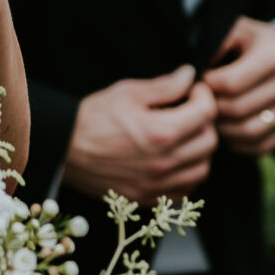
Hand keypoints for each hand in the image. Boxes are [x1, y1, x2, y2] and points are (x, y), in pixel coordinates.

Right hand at [64, 65, 220, 200]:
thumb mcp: (127, 92)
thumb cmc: (92, 118)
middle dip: (205, 121)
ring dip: (199, 150)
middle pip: (210, 141)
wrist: (64, 149)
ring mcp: (156, 185)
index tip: (193, 91)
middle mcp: (163, 162)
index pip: (207, 112)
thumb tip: (189, 76)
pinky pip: (185, 190)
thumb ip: (164, 86)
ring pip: (203, 168)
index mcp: (161, 132)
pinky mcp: (148, 198)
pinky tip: (173, 160)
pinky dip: (186, 174)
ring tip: (183, 136)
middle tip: (189, 111)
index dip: (204, 96)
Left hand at [204, 17, 274, 155]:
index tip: (196, 82)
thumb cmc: (257, 42)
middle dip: (211, 108)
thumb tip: (192, 71)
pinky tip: (225, 130)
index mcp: (274, 56)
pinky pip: (261, 145)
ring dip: (222, 129)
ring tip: (208, 118)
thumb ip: (215, 44)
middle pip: (237, 109)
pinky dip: (237, 143)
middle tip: (197, 104)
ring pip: (248, 131)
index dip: (206, 86)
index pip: (230, 83)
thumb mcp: (238, 31)